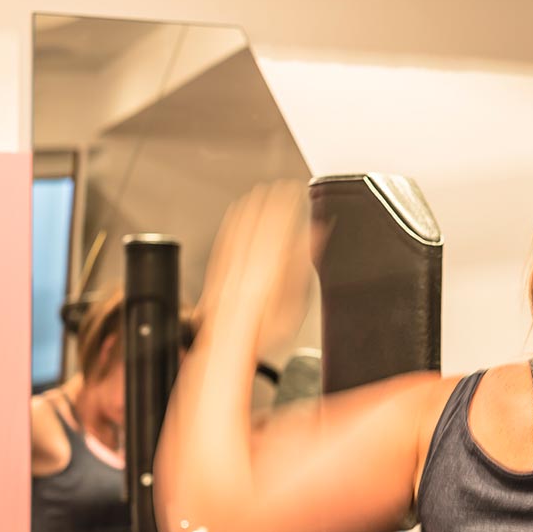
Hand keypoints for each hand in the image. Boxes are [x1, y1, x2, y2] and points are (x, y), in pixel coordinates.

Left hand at [199, 182, 313, 351]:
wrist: (227, 343)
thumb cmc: (262, 331)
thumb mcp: (295, 303)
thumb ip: (303, 267)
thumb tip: (314, 237)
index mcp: (267, 268)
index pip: (279, 228)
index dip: (287, 207)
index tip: (294, 192)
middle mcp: (246, 263)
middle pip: (259, 224)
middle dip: (271, 202)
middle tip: (281, 187)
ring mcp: (230, 265)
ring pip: (241, 227)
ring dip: (252, 208)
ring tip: (260, 192)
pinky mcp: (218, 270)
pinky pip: (226, 238)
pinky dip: (233, 222)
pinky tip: (236, 213)